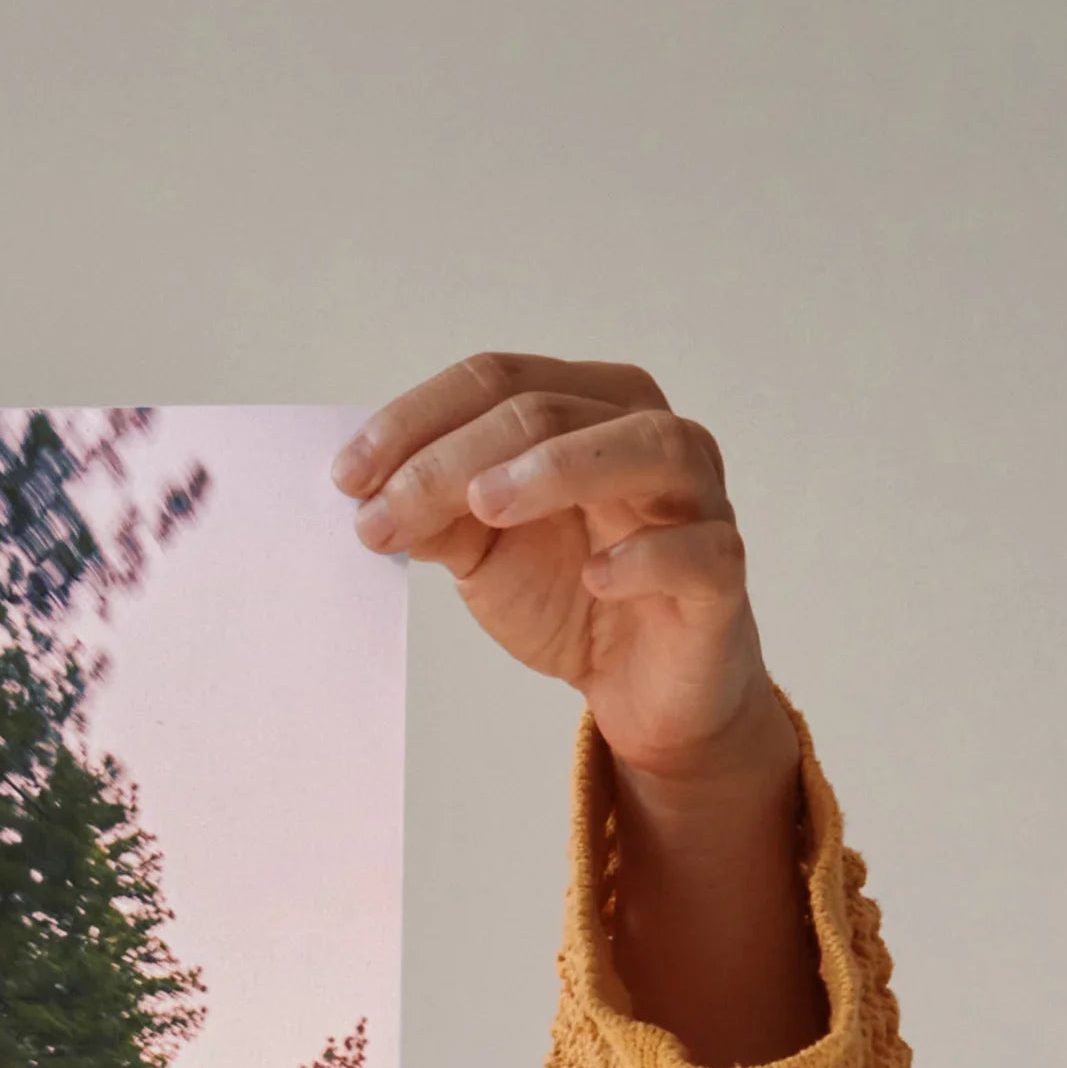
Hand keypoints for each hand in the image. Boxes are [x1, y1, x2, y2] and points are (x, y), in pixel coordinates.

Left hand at [336, 354, 821, 1062]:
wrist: (641, 687)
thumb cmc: (571, 595)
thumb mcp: (484, 551)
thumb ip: (438, 513)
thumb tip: (369, 493)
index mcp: (588, 408)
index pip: (498, 380)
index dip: (416, 420)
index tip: (346, 477)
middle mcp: (648, 434)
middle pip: (549, 410)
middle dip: (452, 459)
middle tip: (382, 513)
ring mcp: (696, 499)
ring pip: (643, 447)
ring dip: (557, 469)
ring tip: (484, 506)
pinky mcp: (720, 573)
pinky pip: (697, 549)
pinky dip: (646, 556)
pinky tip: (596, 576)